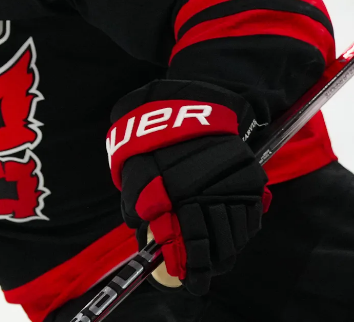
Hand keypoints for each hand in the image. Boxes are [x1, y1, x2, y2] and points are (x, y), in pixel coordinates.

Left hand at [107, 82, 269, 294]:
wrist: (191, 107)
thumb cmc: (156, 142)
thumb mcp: (136, 170)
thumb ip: (135, 202)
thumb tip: (140, 231)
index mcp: (183, 194)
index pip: (192, 242)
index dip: (192, 266)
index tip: (190, 282)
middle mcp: (213, 193)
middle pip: (219, 243)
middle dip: (210, 264)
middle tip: (203, 277)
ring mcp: (235, 187)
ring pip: (238, 233)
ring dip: (227, 251)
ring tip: (217, 263)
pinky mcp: (251, 180)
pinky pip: (252, 216)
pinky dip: (242, 232)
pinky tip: (232, 240)